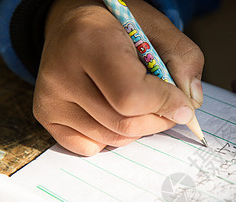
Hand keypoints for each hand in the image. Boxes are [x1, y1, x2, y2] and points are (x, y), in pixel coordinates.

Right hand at [34, 0, 203, 155]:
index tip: (183, 104)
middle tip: (168, 105)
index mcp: (90, 41)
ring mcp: (50, 97)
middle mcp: (61, 72)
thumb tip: (190, 105)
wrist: (75, 21)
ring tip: (140, 103)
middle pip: (124, 123)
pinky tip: (115, 112)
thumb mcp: (159, 28)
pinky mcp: (46, 114)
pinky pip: (91, 146)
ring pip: (112, 138)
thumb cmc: (118, 25)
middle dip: (158, 120)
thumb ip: (184, 60)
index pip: (131, 96)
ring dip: (139, 128)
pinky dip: (113, 137)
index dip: (165, 104)